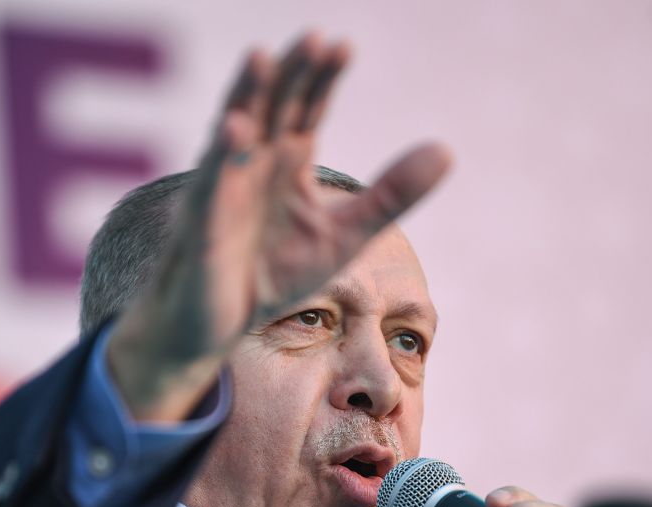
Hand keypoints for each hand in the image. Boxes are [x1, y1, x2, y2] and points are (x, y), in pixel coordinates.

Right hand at [108, 32, 449, 420]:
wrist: (224, 323)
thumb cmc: (276, 272)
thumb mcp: (347, 234)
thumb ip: (392, 193)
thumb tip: (447, 150)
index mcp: (288, 161)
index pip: (308, 108)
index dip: (323, 79)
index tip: (345, 47)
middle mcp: (254, 163)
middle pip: (273, 106)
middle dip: (292, 73)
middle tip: (315, 37)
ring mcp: (225, 188)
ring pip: (235, 130)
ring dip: (247, 94)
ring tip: (262, 56)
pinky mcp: (204, 221)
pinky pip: (212, 183)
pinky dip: (222, 156)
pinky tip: (235, 128)